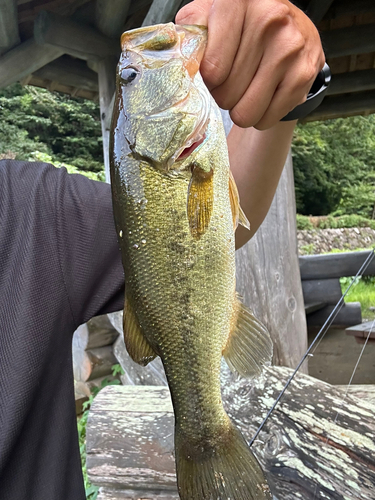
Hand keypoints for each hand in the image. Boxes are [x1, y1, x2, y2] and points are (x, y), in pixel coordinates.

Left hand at [175, 0, 324, 129]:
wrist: (293, 30)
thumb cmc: (244, 28)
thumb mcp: (212, 17)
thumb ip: (192, 32)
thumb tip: (180, 59)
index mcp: (238, 1)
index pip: (211, 69)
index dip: (208, 81)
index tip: (214, 72)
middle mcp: (269, 18)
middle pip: (226, 93)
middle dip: (224, 96)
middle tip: (232, 82)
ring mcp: (289, 47)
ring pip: (245, 112)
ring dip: (241, 110)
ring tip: (247, 90)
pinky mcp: (304, 73)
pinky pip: (267, 118)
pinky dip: (261, 117)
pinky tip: (265, 96)